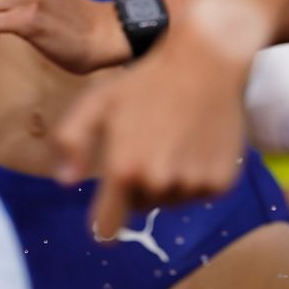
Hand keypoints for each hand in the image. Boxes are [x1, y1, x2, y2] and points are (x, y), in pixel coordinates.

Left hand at [51, 6, 254, 238]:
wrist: (208, 60)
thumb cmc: (147, 80)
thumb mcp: (98, 101)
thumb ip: (70, 140)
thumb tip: (65, 182)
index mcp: (124, 170)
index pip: (107, 228)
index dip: (105, 222)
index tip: (109, 213)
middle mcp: (159, 183)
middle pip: (141, 205)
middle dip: (140, 184)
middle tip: (151, 145)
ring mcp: (194, 184)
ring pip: (172, 200)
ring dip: (170, 180)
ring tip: (176, 141)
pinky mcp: (222, 181)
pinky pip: (202, 193)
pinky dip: (199, 176)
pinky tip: (198, 144)